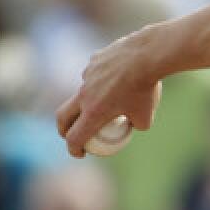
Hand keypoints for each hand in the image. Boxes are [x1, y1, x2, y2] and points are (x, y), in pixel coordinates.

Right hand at [56, 29, 162, 157]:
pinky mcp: (93, 61)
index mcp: (93, 113)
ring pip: (81, 91)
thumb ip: (136, 125)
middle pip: (63, 116)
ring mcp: (86, 76)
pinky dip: (102, 80)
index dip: (74, 148)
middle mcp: (84, 95)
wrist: (145, 57)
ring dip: (88, 101)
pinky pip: (94, 74)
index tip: (80, 153)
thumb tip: (132, 125)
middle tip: (72, 134)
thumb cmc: (146, 90)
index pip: (75, 137)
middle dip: (64, 129)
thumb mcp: (146, 118)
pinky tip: (119, 76)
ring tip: (109, 100)